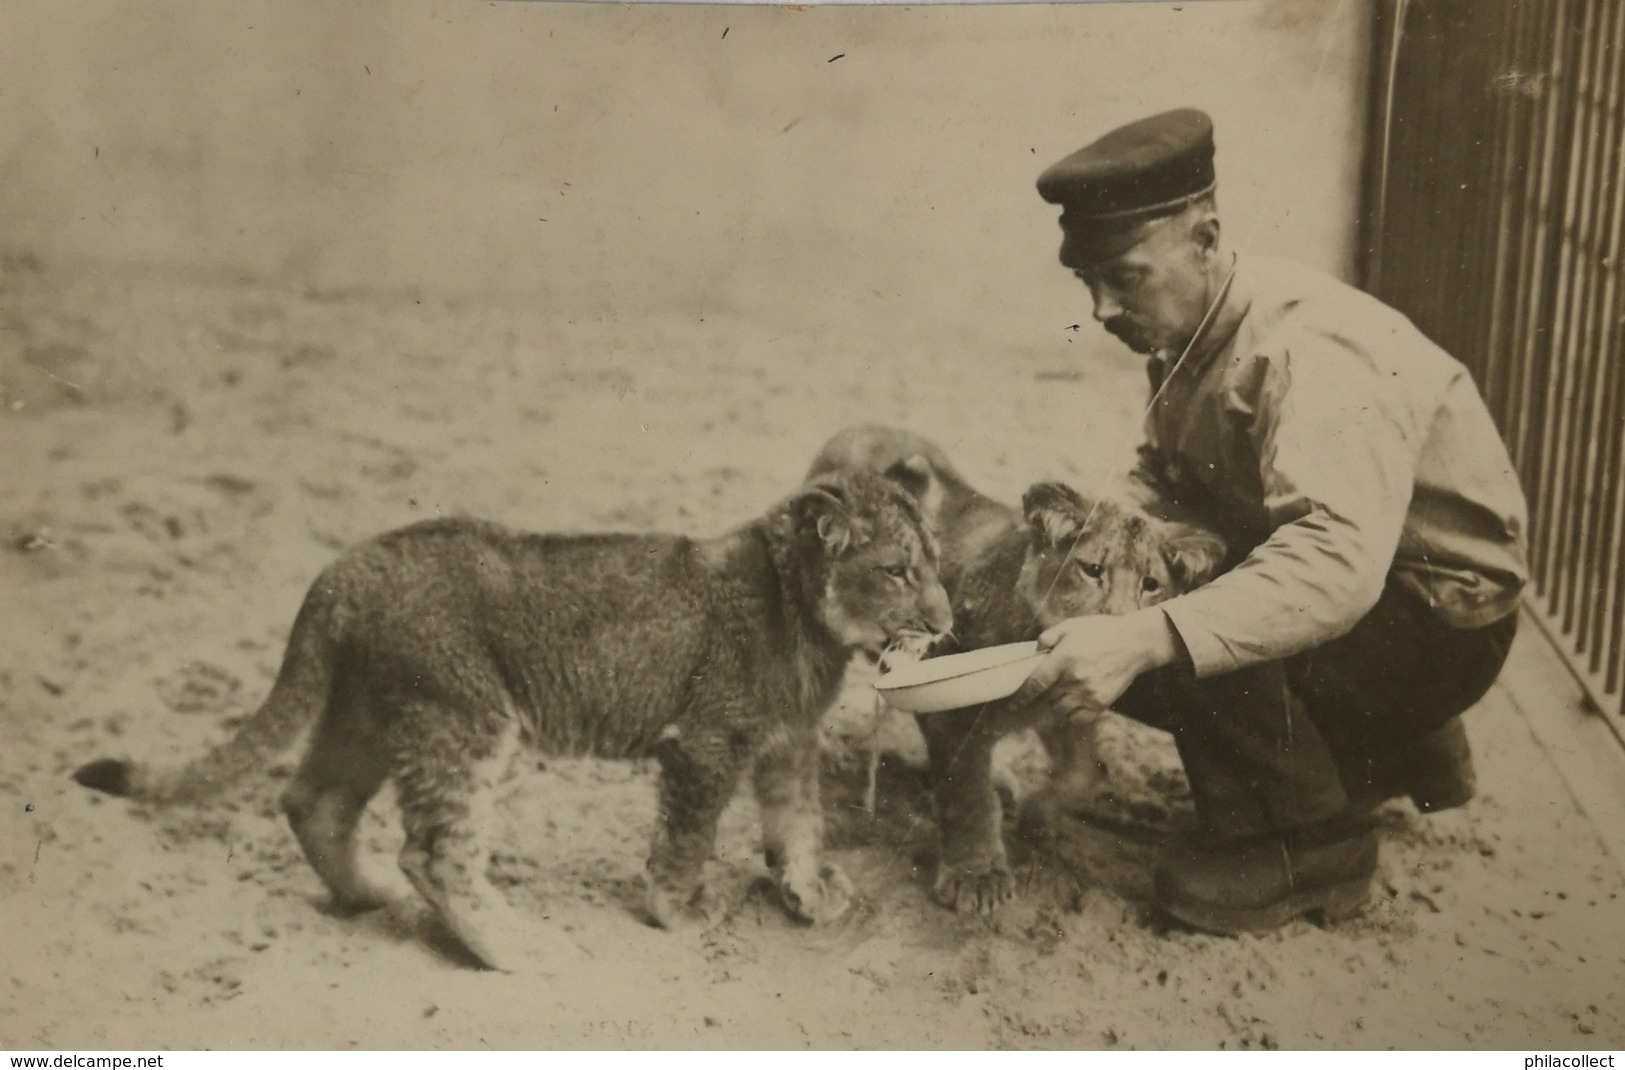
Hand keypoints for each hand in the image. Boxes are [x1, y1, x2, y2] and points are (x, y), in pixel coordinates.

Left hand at [1010, 609, 1180, 713]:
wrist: (1135, 643)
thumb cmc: (1101, 631)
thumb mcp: (1071, 626)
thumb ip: (1048, 637)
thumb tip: (1035, 651)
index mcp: (1064, 659)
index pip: (1035, 684)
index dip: (1021, 697)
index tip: (1012, 706)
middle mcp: (1074, 680)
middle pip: (1046, 699)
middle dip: (1039, 698)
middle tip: (1039, 694)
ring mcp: (1088, 694)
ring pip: (1060, 710)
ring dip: (1054, 706)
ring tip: (1057, 696)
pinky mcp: (1100, 703)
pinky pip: (1078, 718)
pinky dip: (1071, 715)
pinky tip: (1071, 705)